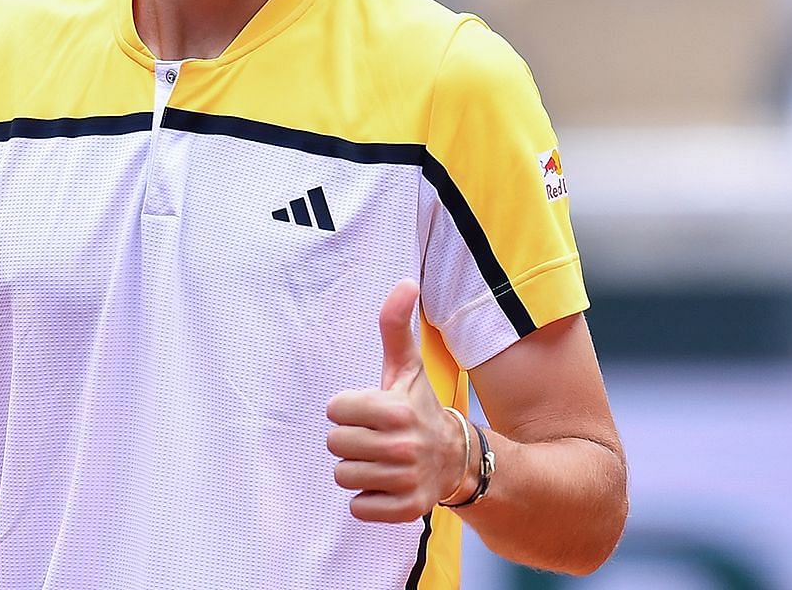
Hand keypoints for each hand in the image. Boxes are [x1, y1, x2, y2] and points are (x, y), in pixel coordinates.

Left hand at [325, 281, 468, 521]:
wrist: (457, 458)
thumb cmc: (419, 407)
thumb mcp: (406, 368)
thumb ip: (396, 326)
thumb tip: (405, 282)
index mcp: (395, 409)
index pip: (335, 409)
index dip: (348, 408)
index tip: (370, 410)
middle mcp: (402, 446)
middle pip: (335, 444)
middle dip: (351, 439)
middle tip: (375, 437)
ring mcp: (404, 479)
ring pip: (344, 476)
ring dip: (358, 469)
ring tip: (381, 459)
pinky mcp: (405, 509)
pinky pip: (358, 507)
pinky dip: (368, 499)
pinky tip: (386, 483)